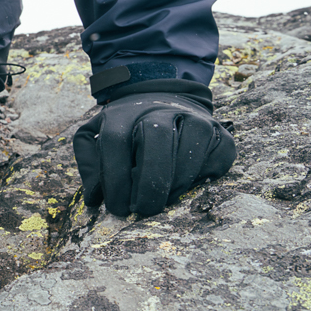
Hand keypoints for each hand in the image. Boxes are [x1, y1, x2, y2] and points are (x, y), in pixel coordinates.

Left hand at [73, 80, 235, 216]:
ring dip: (177, 184)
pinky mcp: (219, 131)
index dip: (116, 180)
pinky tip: (188, 185)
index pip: (115, 143)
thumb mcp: (95, 136)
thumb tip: (93, 199)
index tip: (117, 208)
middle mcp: (158, 111)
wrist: (161, 100)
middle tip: (144, 210)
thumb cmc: (124, 130)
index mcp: (122, 115)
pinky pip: (218, 157)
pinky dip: (204, 177)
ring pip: (190, 150)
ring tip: (164, 200)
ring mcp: (193, 118)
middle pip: (156, 142)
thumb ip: (90, 164)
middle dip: (150, 183)